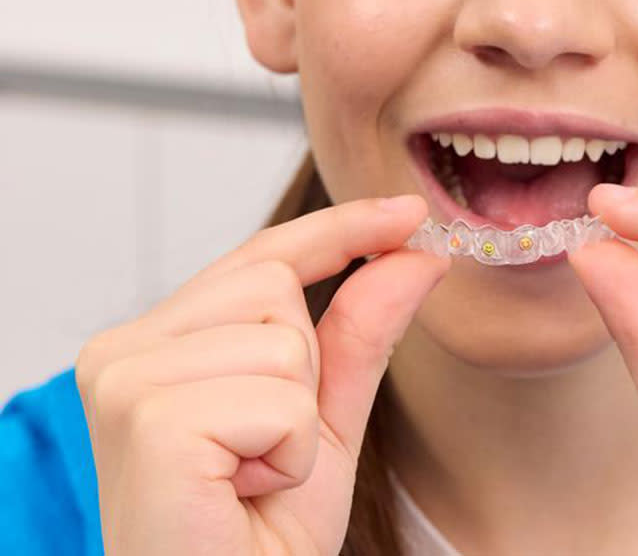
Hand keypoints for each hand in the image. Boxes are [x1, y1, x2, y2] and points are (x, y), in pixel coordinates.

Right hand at [74, 195, 449, 555]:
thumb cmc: (257, 534)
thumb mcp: (324, 419)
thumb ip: (361, 331)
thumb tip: (416, 254)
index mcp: (158, 340)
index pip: (259, 256)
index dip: (339, 228)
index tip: (408, 211)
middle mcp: (125, 348)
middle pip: (275, 285)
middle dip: (304, 372)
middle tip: (264, 450)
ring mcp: (126, 379)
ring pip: (284, 339)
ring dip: (297, 419)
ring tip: (250, 474)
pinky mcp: (147, 419)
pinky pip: (279, 398)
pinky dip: (288, 452)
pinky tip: (243, 491)